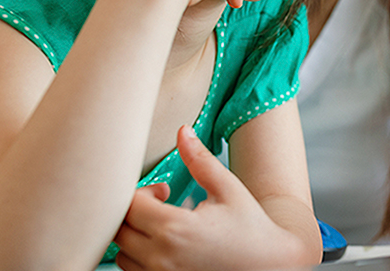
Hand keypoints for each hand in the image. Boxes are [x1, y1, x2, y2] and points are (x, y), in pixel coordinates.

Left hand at [113, 126, 308, 270]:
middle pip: (118, 228)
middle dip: (134, 211)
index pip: (129, 204)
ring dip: (134, 235)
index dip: (142, 192)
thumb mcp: (229, 189)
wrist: (270, 266)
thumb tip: (182, 131)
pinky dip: (140, 256)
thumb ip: (200, 160)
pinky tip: (167, 245)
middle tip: (162, 205)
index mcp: (176, 228)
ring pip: (120, 252)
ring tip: (164, 227)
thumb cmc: (251, 228)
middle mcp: (161, 257)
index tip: (165, 190)